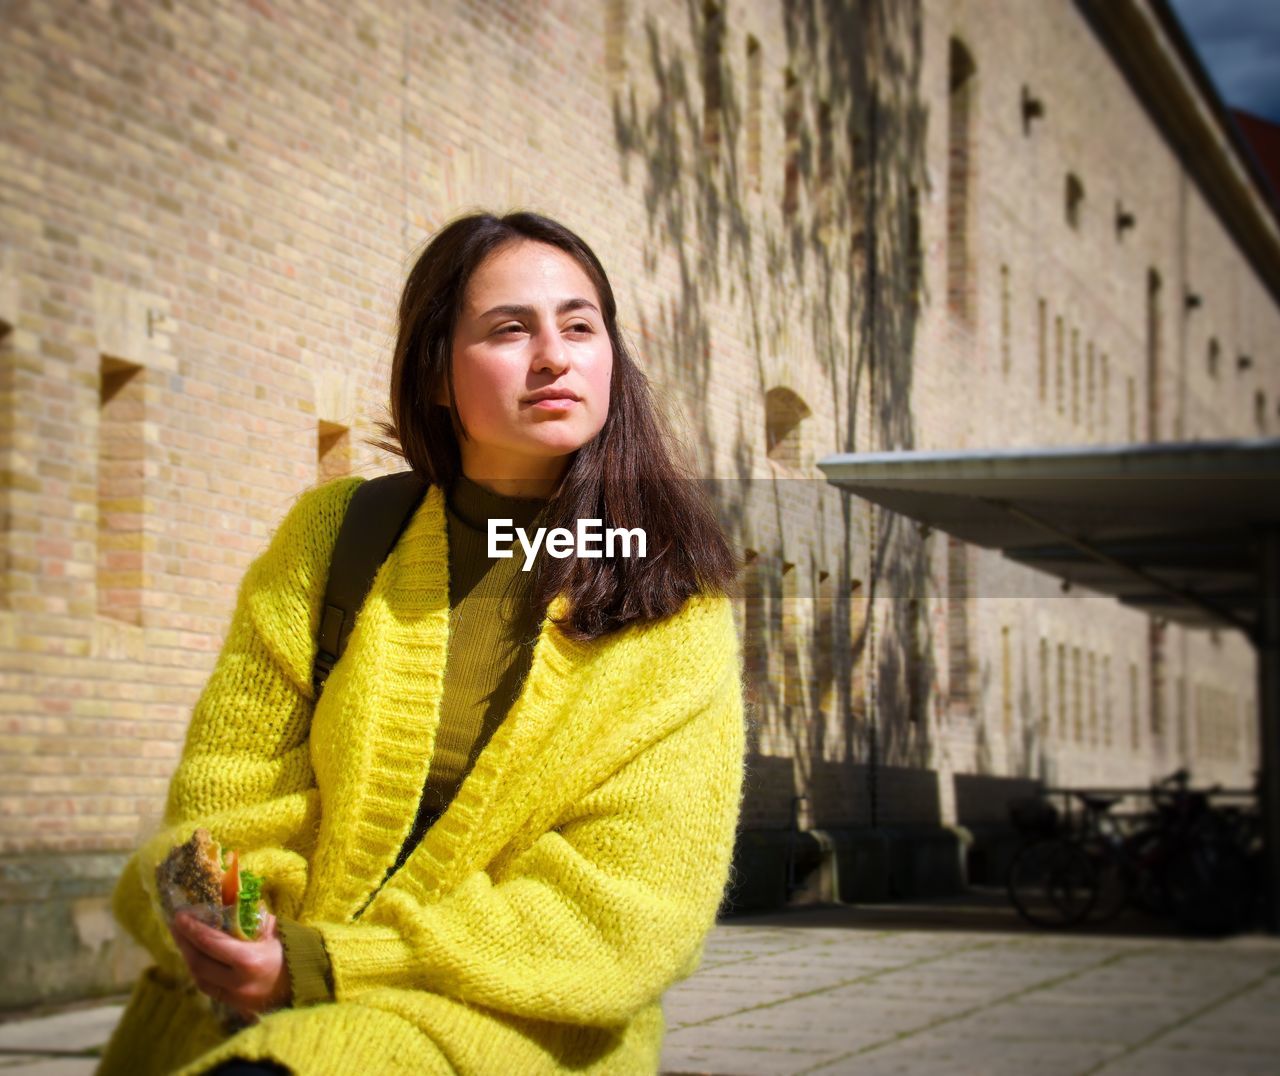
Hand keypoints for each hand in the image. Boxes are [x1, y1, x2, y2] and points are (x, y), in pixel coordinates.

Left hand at [170, 909, 290, 1020]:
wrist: (311, 980)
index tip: (180, 917)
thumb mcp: (273, 929)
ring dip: (189, 959)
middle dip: (185, 943)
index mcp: (249, 961)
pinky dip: (201, 972)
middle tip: (177, 926)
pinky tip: (198, 958)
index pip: (211, 944)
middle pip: (200, 963)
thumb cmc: (293, 949)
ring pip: (201, 979)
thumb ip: (250, 918)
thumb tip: (228, 899)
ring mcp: (237, 998)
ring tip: (184, 941)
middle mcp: (239, 983)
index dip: (192, 930)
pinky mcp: (237, 1006)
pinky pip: (211, 988)